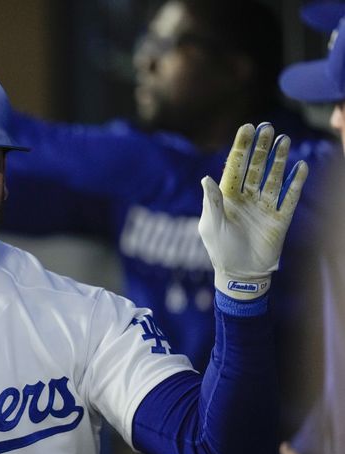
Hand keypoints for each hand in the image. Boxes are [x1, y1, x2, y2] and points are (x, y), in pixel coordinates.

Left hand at [198, 122, 307, 299]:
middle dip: (261, 148)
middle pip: (256, 167)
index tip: (246, 128)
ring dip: (279, 160)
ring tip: (284, 140)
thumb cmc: (220, 249)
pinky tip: (300, 167)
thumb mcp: (211, 225)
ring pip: (274, 178)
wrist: (239, 274)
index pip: (235, 167)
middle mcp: (247, 198)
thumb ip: (211, 202)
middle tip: (267, 127)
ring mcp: (264, 207)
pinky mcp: (280, 219)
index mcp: (228, 196)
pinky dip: (296, 183)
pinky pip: (289, 198)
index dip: (241, 147)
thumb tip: (206, 178)